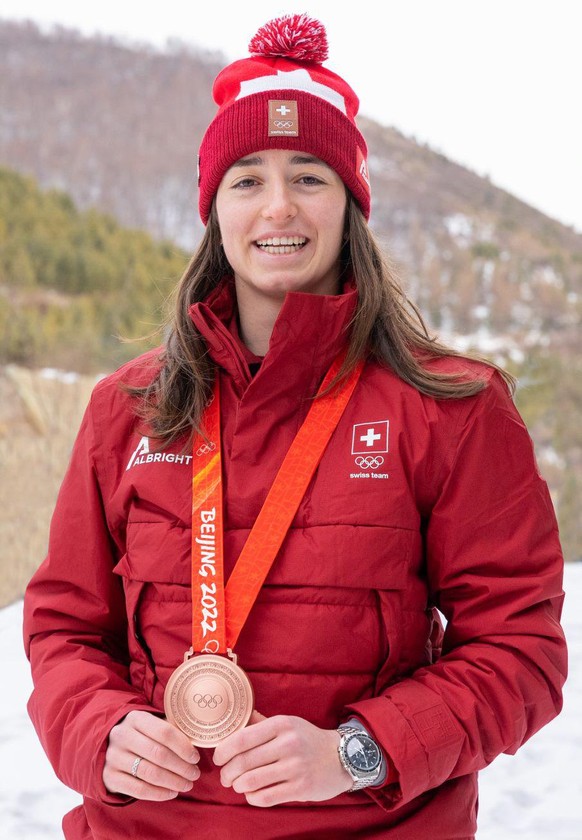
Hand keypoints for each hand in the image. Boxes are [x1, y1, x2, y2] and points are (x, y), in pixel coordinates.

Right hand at [103, 710, 200, 799]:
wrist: (108, 747)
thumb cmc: (140, 735)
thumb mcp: (151, 725)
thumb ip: (170, 731)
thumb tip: (195, 744)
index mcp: (136, 718)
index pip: (165, 732)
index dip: (183, 747)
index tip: (195, 758)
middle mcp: (122, 736)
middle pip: (159, 754)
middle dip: (181, 767)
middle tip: (195, 774)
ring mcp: (113, 757)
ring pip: (150, 773)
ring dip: (173, 781)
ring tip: (187, 784)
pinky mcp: (109, 777)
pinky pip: (138, 789)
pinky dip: (158, 793)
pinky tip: (172, 793)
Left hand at [213, 711, 351, 806]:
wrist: (341, 757)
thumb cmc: (307, 739)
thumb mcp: (287, 723)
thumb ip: (260, 723)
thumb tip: (235, 720)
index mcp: (281, 724)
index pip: (242, 738)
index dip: (223, 750)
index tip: (218, 758)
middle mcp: (288, 744)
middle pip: (243, 762)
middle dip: (227, 773)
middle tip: (225, 777)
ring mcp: (295, 767)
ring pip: (251, 781)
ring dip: (238, 786)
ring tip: (238, 785)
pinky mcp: (301, 788)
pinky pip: (265, 797)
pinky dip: (252, 798)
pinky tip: (252, 794)